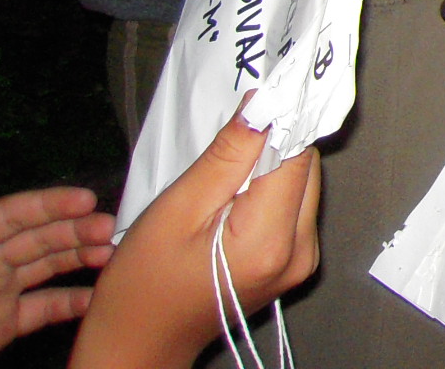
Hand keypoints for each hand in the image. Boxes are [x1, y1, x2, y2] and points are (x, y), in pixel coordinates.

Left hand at [0, 185, 112, 350]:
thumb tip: (19, 233)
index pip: (12, 214)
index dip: (49, 204)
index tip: (85, 200)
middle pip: (36, 237)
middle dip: (75, 230)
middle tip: (109, 230)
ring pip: (45, 268)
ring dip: (80, 259)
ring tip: (110, 256)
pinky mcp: (5, 323)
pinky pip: (42, 307)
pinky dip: (71, 301)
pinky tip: (95, 297)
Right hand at [71, 115, 319, 368]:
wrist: (139, 343)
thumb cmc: (143, 284)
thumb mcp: (176, 210)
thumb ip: (227, 155)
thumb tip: (265, 102)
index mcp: (272, 240)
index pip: (296, 153)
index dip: (277, 121)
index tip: (255, 101)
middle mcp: (301, 250)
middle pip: (305, 165)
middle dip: (271, 148)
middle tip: (223, 155)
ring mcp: (303, 259)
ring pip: (303, 182)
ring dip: (270, 170)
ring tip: (221, 186)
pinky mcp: (296, 261)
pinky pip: (294, 205)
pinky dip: (269, 192)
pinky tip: (232, 203)